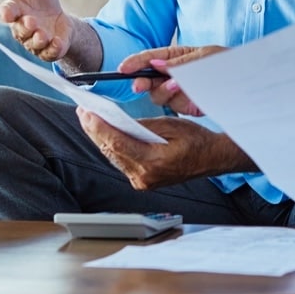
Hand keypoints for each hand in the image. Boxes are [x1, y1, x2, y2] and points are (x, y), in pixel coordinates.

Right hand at [0, 0, 72, 61]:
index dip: (7, 12)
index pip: (7, 11)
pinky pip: (48, 53)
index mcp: (16, 10)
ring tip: (44, 34)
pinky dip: (53, 49)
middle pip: (20, 30)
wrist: (60, 19)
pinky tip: (58, 42)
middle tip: (32, 22)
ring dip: (38, 39)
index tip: (7, 13)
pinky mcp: (48, 50)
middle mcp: (22, 28)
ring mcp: (35, 41)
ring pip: (33, 44)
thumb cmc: (41, 0)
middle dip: (25, 27)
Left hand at [76, 107, 250, 190]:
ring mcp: (143, 181)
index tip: (86, 113)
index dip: (98, 128)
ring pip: (113, 157)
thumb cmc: (197, 140)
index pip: (117, 144)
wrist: (212, 158)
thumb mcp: (171, 125)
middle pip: (111, 151)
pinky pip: (121, 161)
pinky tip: (105, 133)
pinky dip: (112, 146)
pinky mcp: (143, 181)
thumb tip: (118, 121)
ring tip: (89, 120)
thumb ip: (143, 126)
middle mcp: (144, 176)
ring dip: (100, 138)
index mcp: (154, 162)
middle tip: (82, 112)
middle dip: (94, 130)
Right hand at [121, 45, 226, 115]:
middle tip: (138, 86)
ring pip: (159, 96)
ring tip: (178, 84)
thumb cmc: (227, 61)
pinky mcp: (187, 106)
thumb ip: (180, 62)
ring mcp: (179, 91)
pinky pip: (175, 105)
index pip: (149, 59)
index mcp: (175, 57)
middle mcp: (172, 75)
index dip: (134, 63)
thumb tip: (155, 64)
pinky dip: (179, 100)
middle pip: (148, 80)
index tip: (123, 68)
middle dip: (142, 82)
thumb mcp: (205, 56)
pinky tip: (188, 93)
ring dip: (165, 90)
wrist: (246, 81)